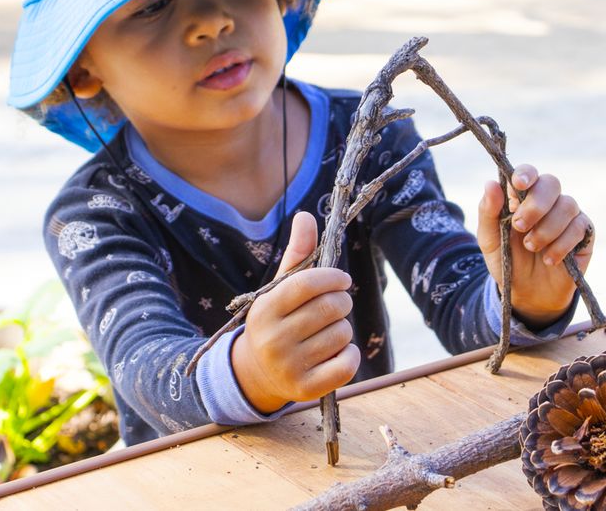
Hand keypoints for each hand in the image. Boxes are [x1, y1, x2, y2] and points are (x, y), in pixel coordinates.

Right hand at [232, 211, 360, 412]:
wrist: (256, 374)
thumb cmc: (277, 321)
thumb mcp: (280, 288)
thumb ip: (297, 253)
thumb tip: (306, 215)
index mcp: (267, 310)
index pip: (308, 284)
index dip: (333, 277)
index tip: (341, 279)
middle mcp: (274, 339)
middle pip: (331, 308)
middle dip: (343, 301)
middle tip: (338, 304)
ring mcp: (290, 366)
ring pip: (342, 333)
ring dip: (344, 328)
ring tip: (328, 330)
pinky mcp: (306, 389)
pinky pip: (347, 364)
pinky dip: (349, 354)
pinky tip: (336, 352)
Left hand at [476, 165, 593, 328]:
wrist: (528, 293)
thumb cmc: (507, 260)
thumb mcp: (489, 240)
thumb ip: (488, 212)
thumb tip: (491, 184)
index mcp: (522, 196)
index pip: (528, 173)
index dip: (526, 174)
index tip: (519, 184)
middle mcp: (547, 201)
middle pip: (551, 183)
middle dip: (535, 204)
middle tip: (519, 226)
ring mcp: (568, 215)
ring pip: (567, 205)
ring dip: (547, 228)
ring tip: (532, 247)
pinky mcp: (584, 232)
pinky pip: (579, 227)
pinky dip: (561, 244)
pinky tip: (549, 259)